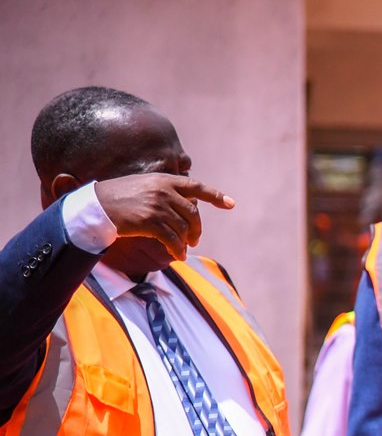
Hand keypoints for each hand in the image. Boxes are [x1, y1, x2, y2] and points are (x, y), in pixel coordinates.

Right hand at [93, 173, 233, 261]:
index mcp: (164, 179)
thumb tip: (188, 209)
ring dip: (186, 242)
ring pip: (184, 228)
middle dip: (197, 229)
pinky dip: (178, 249)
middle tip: (194, 239)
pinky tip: (178, 255)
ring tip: (183, 249)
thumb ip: (166, 193)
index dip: (215, 196)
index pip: (196, 186)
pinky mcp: (150, 222)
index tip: (231, 204)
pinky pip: (173, 239)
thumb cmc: (119, 197)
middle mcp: (163, 190)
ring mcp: (157, 206)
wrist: (96, 205)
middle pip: (193, 213)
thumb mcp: (144, 186)